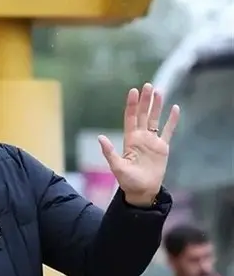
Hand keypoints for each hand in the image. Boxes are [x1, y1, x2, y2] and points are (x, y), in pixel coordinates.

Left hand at [98, 83, 179, 206]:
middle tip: (148, 85)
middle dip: (145, 100)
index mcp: (129, 140)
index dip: (132, 105)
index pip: (131, 118)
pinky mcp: (163, 148)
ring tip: (159, 91)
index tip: (133, 91)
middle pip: (143, 115)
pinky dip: (172, 120)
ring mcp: (152, 141)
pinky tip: (175, 108)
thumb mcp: (117, 167)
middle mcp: (140, 138)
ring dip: (157, 106)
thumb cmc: (128, 181)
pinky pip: (168, 131)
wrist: (142, 191)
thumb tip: (100, 138)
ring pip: (155, 120)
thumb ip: (109, 152)